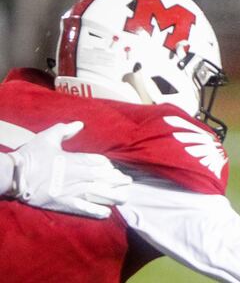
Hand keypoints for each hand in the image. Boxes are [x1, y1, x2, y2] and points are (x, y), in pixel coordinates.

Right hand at [5, 121, 131, 218]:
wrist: (15, 175)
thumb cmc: (31, 155)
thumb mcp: (48, 137)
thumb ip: (65, 130)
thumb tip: (79, 124)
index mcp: (76, 160)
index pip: (100, 162)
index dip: (109, 166)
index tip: (114, 169)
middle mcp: (79, 176)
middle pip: (104, 178)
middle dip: (118, 180)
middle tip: (128, 182)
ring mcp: (72, 191)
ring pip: (99, 193)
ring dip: (113, 196)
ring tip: (124, 198)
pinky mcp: (64, 204)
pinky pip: (85, 208)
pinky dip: (96, 211)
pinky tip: (107, 213)